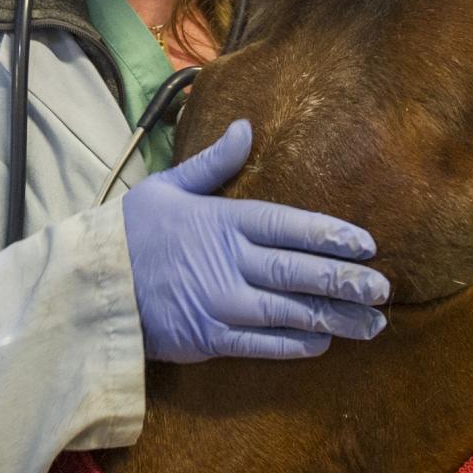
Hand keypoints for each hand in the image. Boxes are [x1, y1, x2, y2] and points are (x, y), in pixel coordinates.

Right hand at [121, 119, 388, 362]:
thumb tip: (246, 128)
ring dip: (335, 318)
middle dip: (347, 281)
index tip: (366, 244)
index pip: (290, 226)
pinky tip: (323, 342)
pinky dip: (296, 343)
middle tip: (384, 289)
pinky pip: (263, 344)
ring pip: (292, 312)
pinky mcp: (210, 339)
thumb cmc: (129, 234)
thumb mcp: (167, 188)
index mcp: (223, 222)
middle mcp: (229, 263)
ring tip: (372, 324)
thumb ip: (213, 165)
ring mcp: (221, 304)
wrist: (88, 288)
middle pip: (300, 271)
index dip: (332, 235)